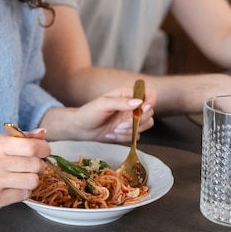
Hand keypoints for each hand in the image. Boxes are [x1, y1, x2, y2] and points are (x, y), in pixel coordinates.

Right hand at [0, 132, 49, 213]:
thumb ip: (22, 137)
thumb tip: (43, 133)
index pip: (31, 147)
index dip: (44, 149)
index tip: (44, 150)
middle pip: (35, 165)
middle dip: (40, 165)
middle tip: (35, 165)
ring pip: (32, 181)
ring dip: (33, 179)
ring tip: (25, 176)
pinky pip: (24, 195)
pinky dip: (24, 191)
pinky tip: (15, 186)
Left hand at [41, 86, 155, 142]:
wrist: (81, 128)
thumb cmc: (89, 112)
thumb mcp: (103, 104)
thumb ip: (120, 102)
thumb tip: (138, 102)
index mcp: (126, 94)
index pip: (148, 94)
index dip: (150, 101)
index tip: (143, 109)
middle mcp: (132, 106)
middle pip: (149, 112)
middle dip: (136, 121)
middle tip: (120, 125)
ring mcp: (131, 119)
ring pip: (146, 125)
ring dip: (131, 130)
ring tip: (114, 130)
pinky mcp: (129, 132)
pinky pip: (137, 137)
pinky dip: (125, 138)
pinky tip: (111, 135)